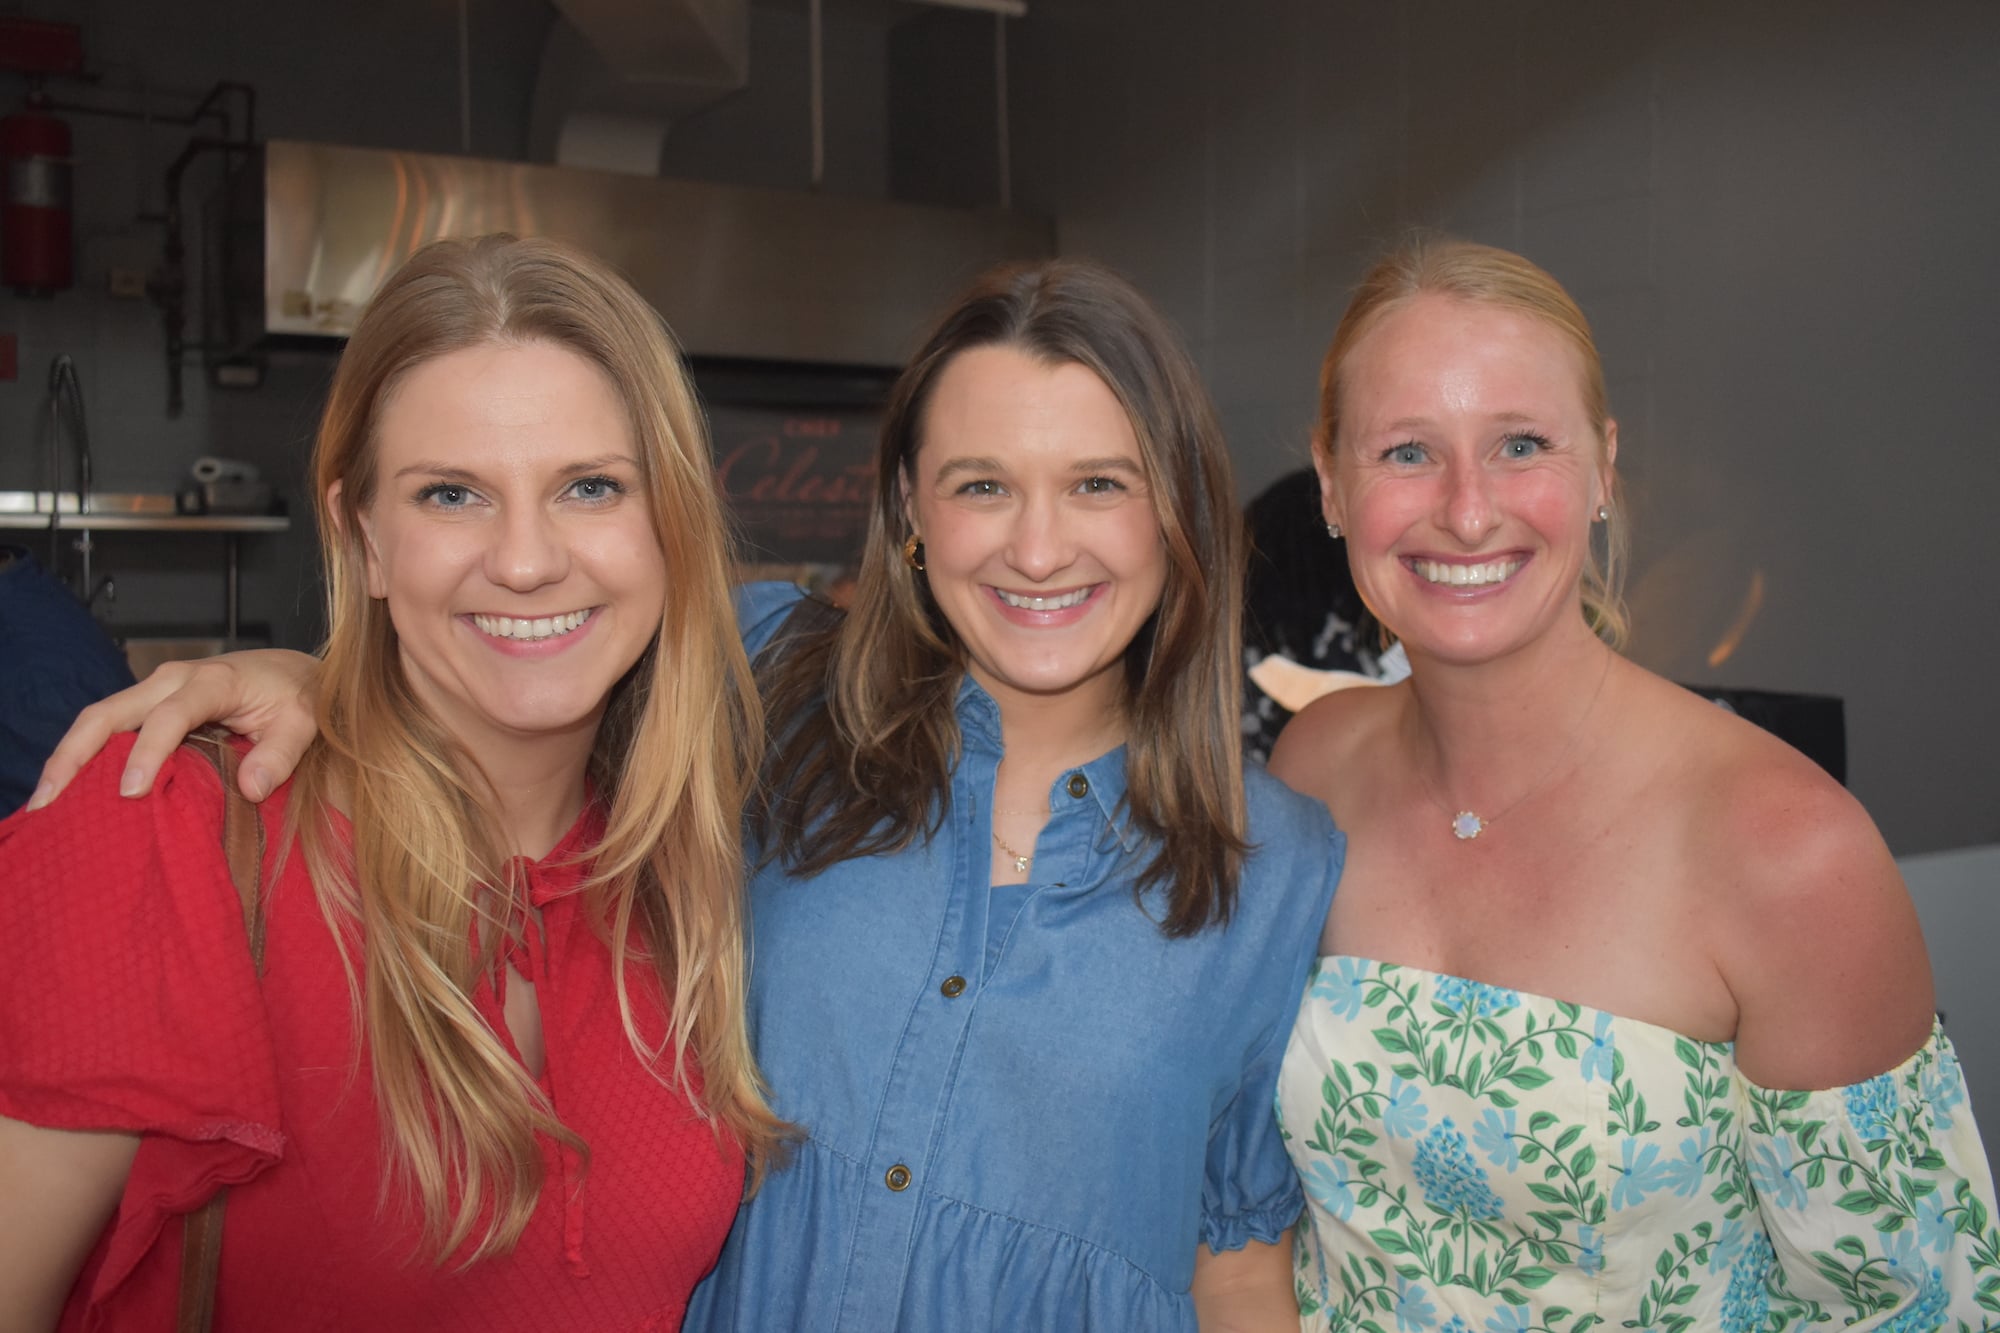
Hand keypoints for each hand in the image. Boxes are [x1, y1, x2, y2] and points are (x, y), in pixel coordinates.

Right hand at [29, 650, 322, 809]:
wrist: (296, 671)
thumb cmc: (300, 697)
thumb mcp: (304, 723)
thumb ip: (281, 754)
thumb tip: (251, 789)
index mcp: (212, 681)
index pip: (170, 715)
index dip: (148, 751)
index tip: (132, 791)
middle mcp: (173, 679)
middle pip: (110, 712)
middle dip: (75, 753)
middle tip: (51, 801)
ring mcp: (156, 689)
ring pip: (100, 718)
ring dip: (69, 757)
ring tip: (46, 803)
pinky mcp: (151, 703)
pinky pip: (111, 727)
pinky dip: (86, 755)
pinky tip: (72, 791)